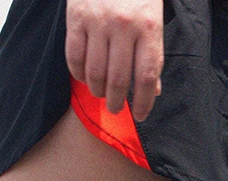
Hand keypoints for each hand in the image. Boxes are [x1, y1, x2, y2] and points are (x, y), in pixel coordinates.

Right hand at [65, 0, 163, 121]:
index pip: (146, 77)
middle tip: (116, 108)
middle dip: (117, 102)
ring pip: (95, 74)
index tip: (140, 115)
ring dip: (97, 91)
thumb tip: (154, 90)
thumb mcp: (153, 18)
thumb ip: (152, 53)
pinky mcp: (76, 17)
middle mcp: (124, 25)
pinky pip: (74, 58)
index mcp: (149, 27)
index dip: (144, 102)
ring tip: (100, 93)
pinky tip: (84, 76)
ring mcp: (98, 21)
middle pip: (119, 81)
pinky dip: (78, 74)